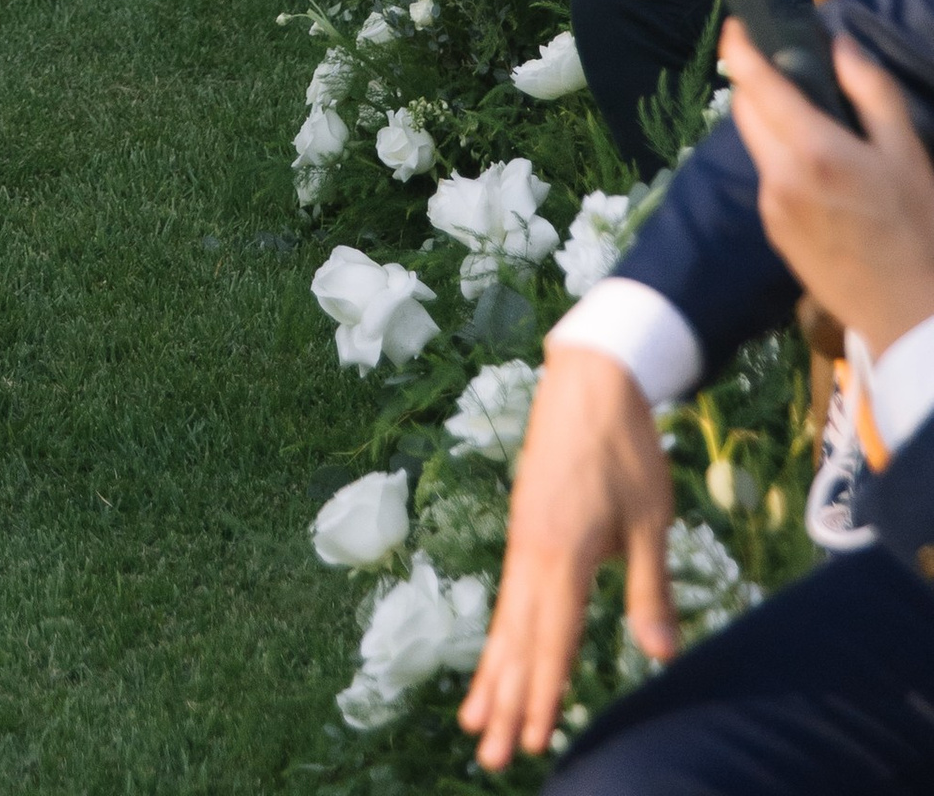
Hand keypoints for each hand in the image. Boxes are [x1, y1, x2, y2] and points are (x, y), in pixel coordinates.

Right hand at [459, 345, 675, 767]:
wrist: (590, 378)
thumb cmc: (628, 448)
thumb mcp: (652, 520)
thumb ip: (650, 589)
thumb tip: (659, 656)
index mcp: (564, 552)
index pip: (552, 639)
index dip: (544, 693)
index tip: (535, 740)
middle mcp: (532, 551)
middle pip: (516, 640)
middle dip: (505, 701)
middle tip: (490, 758)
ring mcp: (522, 538)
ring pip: (505, 620)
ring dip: (493, 675)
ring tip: (476, 723)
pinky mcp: (524, 528)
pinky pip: (507, 595)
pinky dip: (500, 636)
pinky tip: (498, 658)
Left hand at [722, 16, 933, 355]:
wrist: (908, 313)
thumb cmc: (916, 229)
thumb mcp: (907, 154)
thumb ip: (872, 92)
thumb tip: (841, 46)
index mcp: (812, 150)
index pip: (756, 84)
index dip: (740, 49)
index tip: (736, 26)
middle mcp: (778, 176)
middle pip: (746, 111)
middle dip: (758, 87)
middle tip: (793, 80)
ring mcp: (771, 207)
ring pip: (757, 146)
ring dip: (774, 128)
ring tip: (820, 135)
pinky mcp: (772, 231)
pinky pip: (769, 179)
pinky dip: (783, 163)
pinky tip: (822, 179)